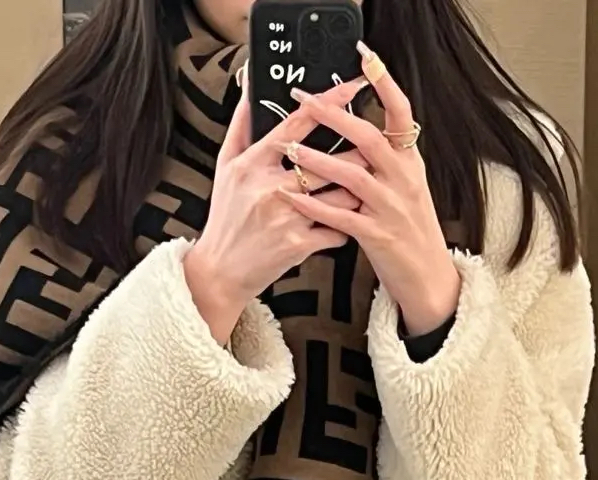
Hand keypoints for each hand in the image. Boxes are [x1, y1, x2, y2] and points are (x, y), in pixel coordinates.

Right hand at [184, 74, 370, 344]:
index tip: (351, 90)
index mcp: (253, 164)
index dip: (327, 105)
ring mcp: (286, 218)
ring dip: (358, 189)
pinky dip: (346, 225)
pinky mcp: (297, 246)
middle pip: (326, 161)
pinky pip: (335, 230)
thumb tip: (249, 90)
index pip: (296, 125)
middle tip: (376, 145)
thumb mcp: (225, 168)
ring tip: (370, 183)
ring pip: (338, 196)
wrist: (220, 271)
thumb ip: (240, 128)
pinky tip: (352, 221)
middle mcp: (270, 188)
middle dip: (357, 152)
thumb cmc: (226, 218)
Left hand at [276, 49, 461, 337]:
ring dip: (317, 160)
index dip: (384, 83)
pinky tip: (290, 195)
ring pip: (351, 176)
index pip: (401, 113)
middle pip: (369, 138)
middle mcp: (403, 180)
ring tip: (289, 148)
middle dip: (333, 116)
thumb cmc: (410, 230)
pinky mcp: (378, 236)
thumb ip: (386, 158)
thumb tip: (358, 128)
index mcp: (410, 161)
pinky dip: (313, 205)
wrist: (429, 278)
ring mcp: (391, 208)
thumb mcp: (407, 186)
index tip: (365, 59)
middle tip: (302, 99)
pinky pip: (340, 217)